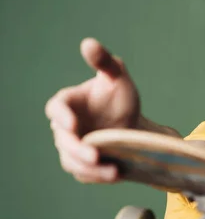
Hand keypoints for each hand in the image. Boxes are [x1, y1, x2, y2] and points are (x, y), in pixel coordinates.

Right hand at [44, 38, 140, 183]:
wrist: (134, 125)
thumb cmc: (120, 98)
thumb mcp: (117, 77)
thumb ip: (104, 62)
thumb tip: (89, 43)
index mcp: (68, 103)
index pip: (55, 109)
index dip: (61, 117)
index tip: (72, 125)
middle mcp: (65, 127)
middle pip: (63, 141)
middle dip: (77, 150)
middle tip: (95, 155)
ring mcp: (72, 148)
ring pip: (71, 162)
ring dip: (89, 168)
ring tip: (112, 171)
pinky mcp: (82, 165)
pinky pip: (85, 173)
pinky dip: (98, 176)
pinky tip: (116, 174)